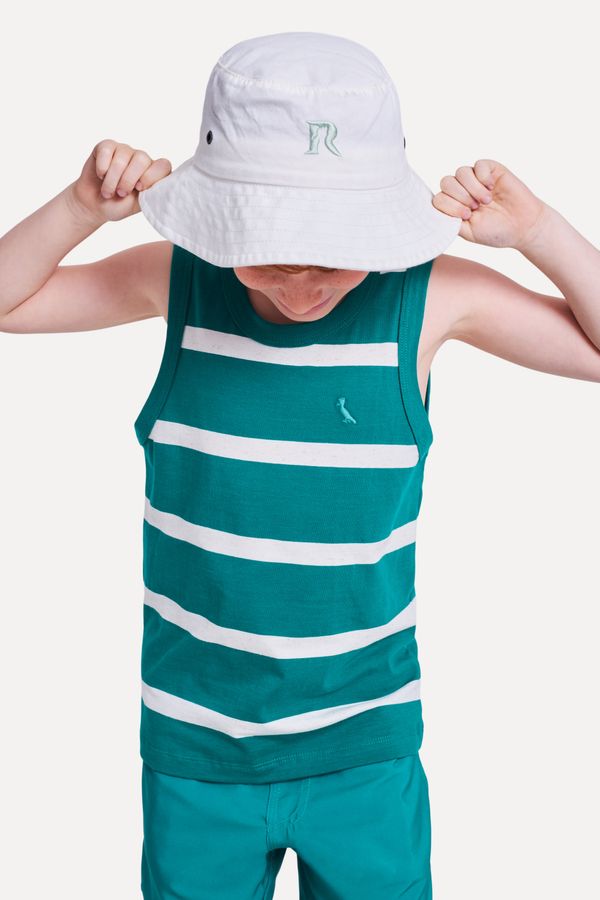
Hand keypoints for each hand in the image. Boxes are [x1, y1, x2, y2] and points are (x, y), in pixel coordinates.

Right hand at [69, 139, 171, 224]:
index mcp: (153, 173)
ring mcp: (124, 150)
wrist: (94, 205)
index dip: (151, 177)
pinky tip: (101, 176)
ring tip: (108, 191)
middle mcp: (141, 159)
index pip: (164, 165)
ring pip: (122, 157)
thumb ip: (153, 193)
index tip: (139, 189)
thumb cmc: (118, 205)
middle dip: (128, 180)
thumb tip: (165, 187)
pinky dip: (102, 168)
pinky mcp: (107, 146)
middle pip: (142, 159)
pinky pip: (107, 151)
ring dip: (112, 179)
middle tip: (120, 193)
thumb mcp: (139, 204)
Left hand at [432, 159, 548, 251]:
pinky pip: (479, 165)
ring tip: (486, 201)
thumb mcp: (469, 232)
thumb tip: (435, 210)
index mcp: (454, 206)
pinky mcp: (491, 170)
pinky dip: (483, 177)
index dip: (449, 206)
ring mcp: (476, 179)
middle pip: (446, 182)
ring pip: (461, 172)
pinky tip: (492, 188)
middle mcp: (462, 190)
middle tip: (475, 208)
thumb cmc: (496, 231)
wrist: (523, 226)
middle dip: (459, 196)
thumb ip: (451, 221)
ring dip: (472, 188)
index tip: (467, 216)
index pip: (438, 198)